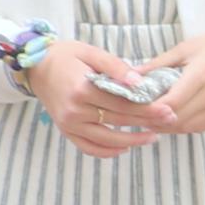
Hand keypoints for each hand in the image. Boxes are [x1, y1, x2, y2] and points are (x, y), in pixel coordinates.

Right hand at [27, 37, 165, 157]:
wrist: (35, 66)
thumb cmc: (65, 56)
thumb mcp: (91, 53)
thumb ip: (116, 67)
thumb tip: (138, 82)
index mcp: (81, 89)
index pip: (122, 103)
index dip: (147, 108)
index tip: (167, 109)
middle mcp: (74, 110)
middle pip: (117, 120)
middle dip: (146, 123)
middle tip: (169, 121)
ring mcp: (68, 123)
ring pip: (106, 139)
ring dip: (131, 141)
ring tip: (152, 137)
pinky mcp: (65, 130)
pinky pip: (88, 147)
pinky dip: (107, 151)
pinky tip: (125, 148)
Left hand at [138, 19, 204, 137]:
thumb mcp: (186, 47)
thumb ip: (159, 64)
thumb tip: (131, 76)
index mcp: (201, 75)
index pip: (170, 102)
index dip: (149, 109)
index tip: (133, 106)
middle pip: (175, 119)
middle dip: (152, 120)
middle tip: (134, 115)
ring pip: (185, 127)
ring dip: (165, 126)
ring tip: (147, 119)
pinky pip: (198, 127)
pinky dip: (180, 126)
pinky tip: (168, 119)